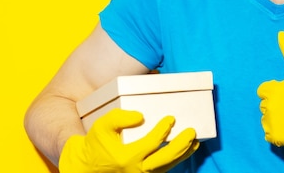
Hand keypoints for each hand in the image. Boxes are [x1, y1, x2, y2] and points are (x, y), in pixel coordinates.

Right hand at [59, 108, 198, 172]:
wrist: (89, 166)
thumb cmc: (97, 144)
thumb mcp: (102, 127)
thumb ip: (119, 118)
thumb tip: (141, 116)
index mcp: (126, 157)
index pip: (151, 144)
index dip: (163, 131)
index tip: (171, 118)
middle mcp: (136, 170)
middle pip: (164, 160)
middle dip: (180, 146)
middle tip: (191, 132)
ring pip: (167, 167)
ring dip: (183, 154)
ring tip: (195, 142)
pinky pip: (164, 170)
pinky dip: (176, 160)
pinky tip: (186, 150)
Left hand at [257, 31, 283, 149]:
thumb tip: (280, 34)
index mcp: (272, 90)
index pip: (264, 90)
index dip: (276, 90)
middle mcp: (268, 107)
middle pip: (266, 104)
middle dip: (277, 103)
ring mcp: (272, 123)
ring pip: (267, 119)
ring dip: (276, 118)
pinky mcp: (276, 138)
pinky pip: (269, 134)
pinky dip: (277, 132)